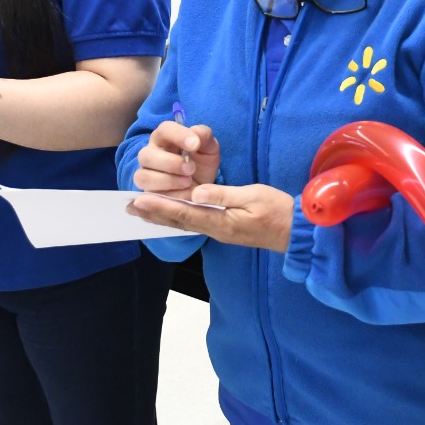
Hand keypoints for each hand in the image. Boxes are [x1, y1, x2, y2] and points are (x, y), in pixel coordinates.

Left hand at [128, 183, 293, 251]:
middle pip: (179, 222)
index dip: (160, 207)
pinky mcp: (225, 229)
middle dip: (153, 213)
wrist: (295, 231)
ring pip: (185, 223)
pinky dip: (178, 217)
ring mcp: (220, 231)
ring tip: (142, 210)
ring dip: (162, 216)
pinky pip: (195, 223)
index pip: (184, 213)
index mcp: (220, 221)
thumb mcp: (253, 196)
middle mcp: (216, 229)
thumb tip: (197, 192)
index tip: (139, 200)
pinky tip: (172, 214)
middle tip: (129, 207)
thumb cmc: (277, 210)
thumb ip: (223, 195)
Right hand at [132, 120, 220, 200]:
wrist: (202, 189)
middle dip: (170, 162)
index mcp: (165, 137)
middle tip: (191, 168)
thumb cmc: (201, 163)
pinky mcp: (147, 193)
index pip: (165, 129)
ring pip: (143, 176)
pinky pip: (149, 194)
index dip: (178, 135)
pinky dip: (169, 195)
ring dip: (167, 180)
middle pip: (146, 154)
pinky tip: (184, 193)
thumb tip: (196, 131)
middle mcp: (150, 153)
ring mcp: (145, 174)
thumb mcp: (209, 149)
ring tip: (188, 182)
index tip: (195, 144)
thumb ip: (205, 137)